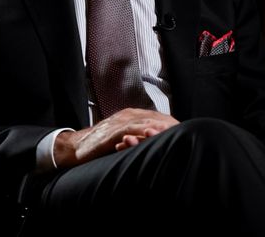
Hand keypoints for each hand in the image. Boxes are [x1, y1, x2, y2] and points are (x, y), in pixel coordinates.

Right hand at [53, 108, 178, 167]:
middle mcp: (128, 115)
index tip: (189, 133)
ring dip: (163, 128)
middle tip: (190, 133)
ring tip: (177, 133)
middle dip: (173, 126)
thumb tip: (158, 146)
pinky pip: (131, 129)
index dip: (174, 126)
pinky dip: (144, 132)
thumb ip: (139, 139)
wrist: (75, 148)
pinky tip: (153, 135)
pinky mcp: (112, 131)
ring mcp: (120, 122)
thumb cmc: (100, 147)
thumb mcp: (123, 140)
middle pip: (158, 118)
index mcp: (133, 116)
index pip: (160, 118)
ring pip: (147, 122)